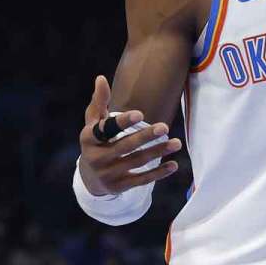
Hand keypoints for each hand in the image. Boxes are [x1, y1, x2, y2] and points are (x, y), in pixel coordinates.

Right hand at [78, 75, 181, 195]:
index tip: (140, 114)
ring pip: (136, 162)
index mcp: (89, 139)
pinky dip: (158, 173)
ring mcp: (107, 174)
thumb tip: (101, 78)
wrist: (89, 177)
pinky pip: (141, 180)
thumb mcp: (93, 122)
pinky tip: (173, 164)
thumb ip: (99, 101)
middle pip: (124, 146)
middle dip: (145, 137)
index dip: (122, 122)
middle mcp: (96, 158)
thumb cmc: (96, 141)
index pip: (105, 130)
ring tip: (176, 143)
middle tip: (165, 127)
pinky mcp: (119, 187)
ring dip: (157, 152)